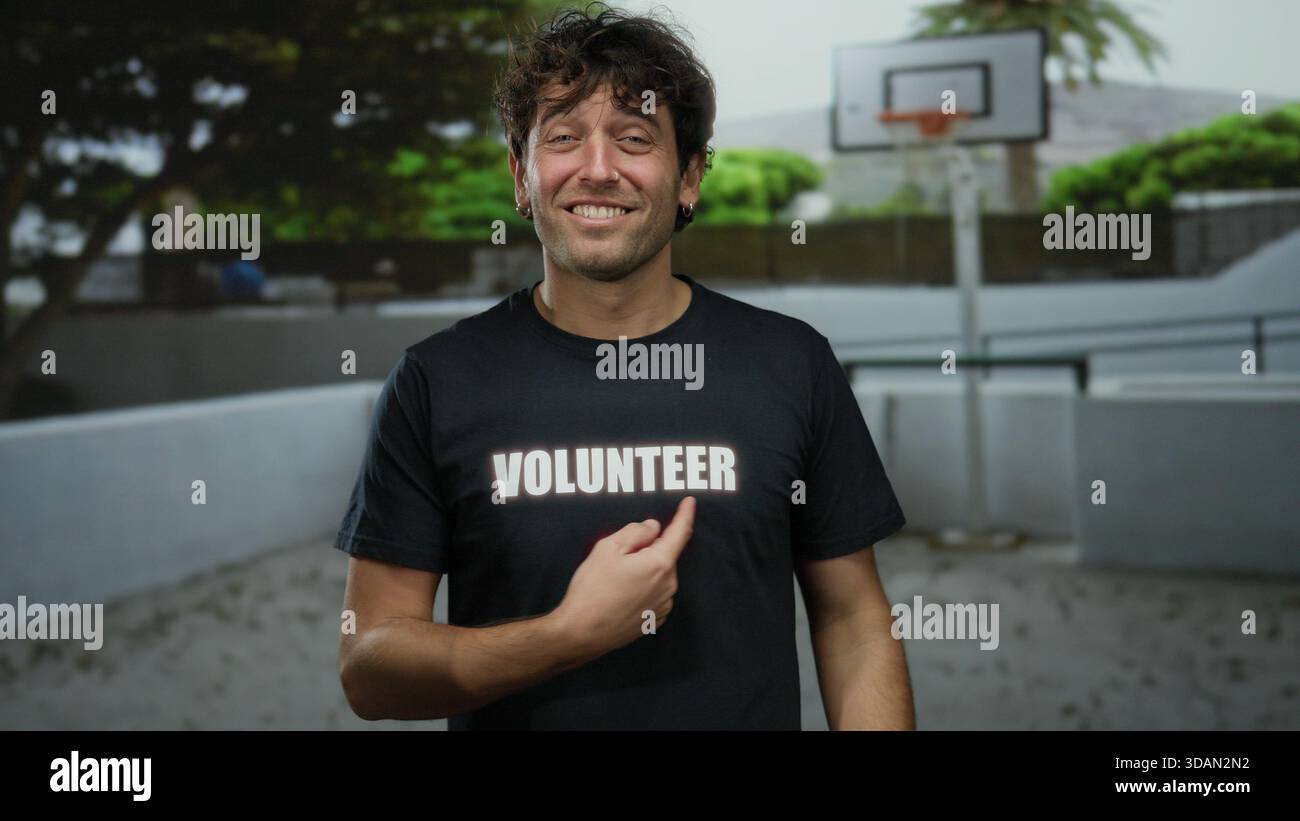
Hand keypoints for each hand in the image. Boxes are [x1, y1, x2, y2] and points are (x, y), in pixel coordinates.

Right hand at [552, 496, 695, 658]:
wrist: (581, 633)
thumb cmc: (592, 589)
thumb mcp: (607, 548)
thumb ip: (635, 532)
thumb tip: (653, 528)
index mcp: (659, 564)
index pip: (680, 532)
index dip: (685, 514)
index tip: (690, 502)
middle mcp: (668, 585)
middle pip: (664, 555)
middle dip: (648, 549)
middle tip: (618, 556)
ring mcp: (663, 605)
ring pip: (659, 575)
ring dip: (645, 570)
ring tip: (614, 580)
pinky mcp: (654, 620)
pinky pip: (654, 594)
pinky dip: (643, 588)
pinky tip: (620, 595)